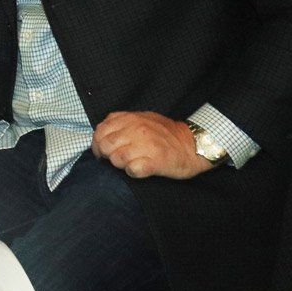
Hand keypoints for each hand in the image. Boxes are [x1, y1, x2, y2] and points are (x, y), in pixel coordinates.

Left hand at [92, 112, 212, 178]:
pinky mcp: (156, 162)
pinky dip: (132, 172)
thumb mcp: (142, 118)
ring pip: (116, 158)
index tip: (102, 151)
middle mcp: (136, 130)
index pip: (100, 131)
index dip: (97, 143)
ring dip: (120, 165)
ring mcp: (146, 146)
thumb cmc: (166, 134)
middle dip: (107, 155)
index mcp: (130, 119)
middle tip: (116, 159)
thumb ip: (122, 122)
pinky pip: (133, 170)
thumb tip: (102, 133)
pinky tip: (138, 170)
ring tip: (129, 164)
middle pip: (105, 146)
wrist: (194, 144)